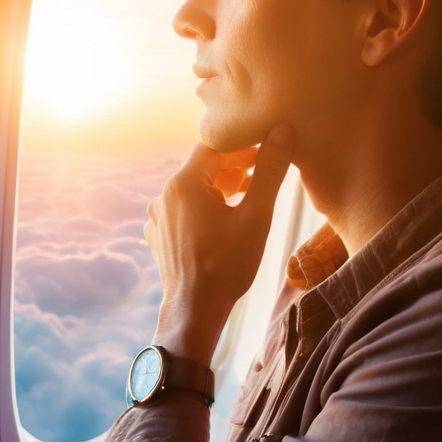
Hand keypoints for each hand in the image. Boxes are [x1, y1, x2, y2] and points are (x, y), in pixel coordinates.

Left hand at [145, 124, 294, 364]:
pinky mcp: (159, 234)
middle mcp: (164, 195)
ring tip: (252, 194)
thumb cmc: (227, 265)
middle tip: (266, 171)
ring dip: (222, 188)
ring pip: (194, 190)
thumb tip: (283, 131)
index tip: (268, 150)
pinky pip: (185, 210)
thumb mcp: (256, 215)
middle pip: (204, 168)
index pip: (216, 146)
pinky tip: (227, 221)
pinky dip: (206, 208)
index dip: (245, 145)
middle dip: (236, 167)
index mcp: (183, 183)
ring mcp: (158, 216)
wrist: (195, 310)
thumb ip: (270, 171)